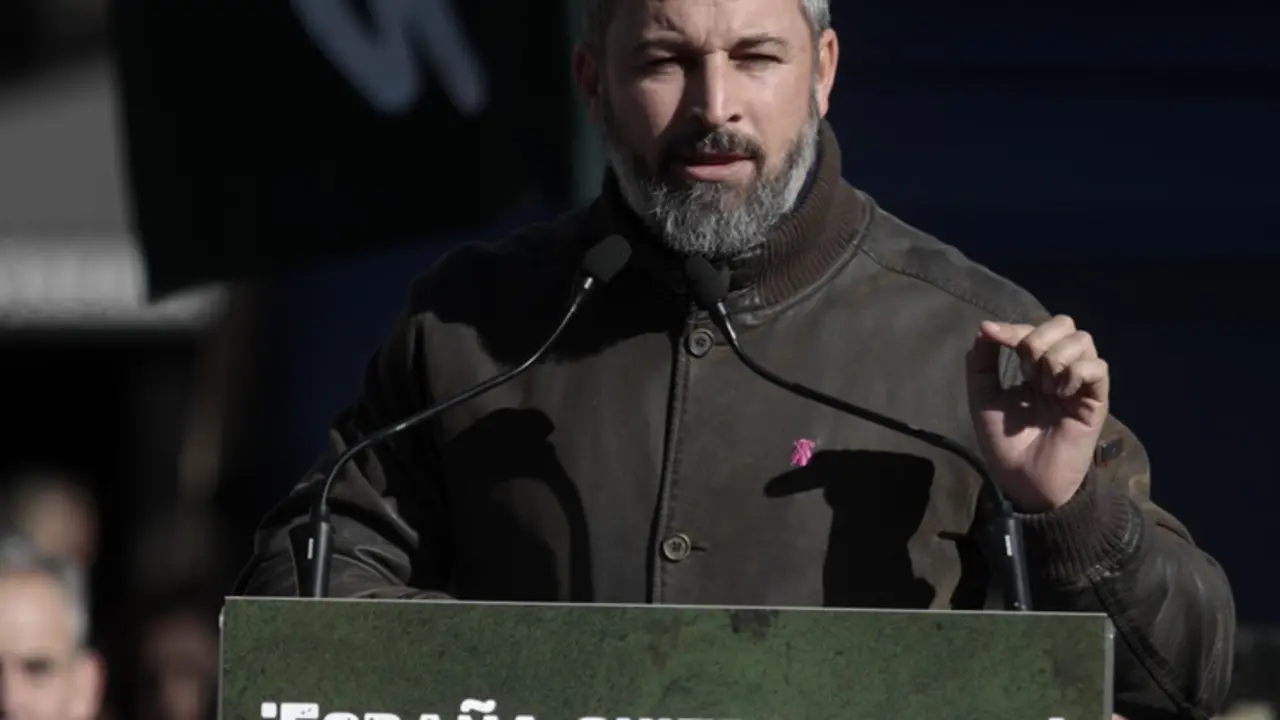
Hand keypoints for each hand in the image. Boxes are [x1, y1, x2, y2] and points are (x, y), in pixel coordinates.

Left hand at [965, 315, 1109, 511]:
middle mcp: (1060, 370)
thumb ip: (981, 363)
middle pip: (1064, 324)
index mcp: (1035, 367)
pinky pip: (1098, 368)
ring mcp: (1080, 384)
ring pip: (1083, 340)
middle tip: (1026, 372)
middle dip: (1037, 339)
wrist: (1022, 480)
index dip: (1012, 328)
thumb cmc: (1004, 442)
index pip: (1033, 329)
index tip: (991, 334)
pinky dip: (1075, 372)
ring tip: (1043, 387)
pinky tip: (1059, 394)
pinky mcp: (1096, 401)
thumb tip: (985, 328)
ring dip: (1055, 357)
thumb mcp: (983, 398)